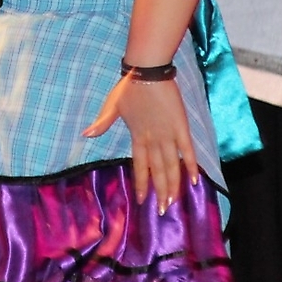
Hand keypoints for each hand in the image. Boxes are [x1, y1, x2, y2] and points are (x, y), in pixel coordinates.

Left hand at [82, 73, 197, 213]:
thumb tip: (86, 134)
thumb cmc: (128, 87)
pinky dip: (192, 165)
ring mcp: (167, 134)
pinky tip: (195, 180)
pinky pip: (187, 150)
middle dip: (160, 192)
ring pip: (172, 166)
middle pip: (158, 171)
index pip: (140, 166)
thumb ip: (102, 123)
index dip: (142, 183)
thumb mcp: (112, 106)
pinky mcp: (180, 126)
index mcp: (137, 136)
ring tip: (174, 202)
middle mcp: (152, 139)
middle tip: (162, 211)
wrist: (146, 71)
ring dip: (174, 185)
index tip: (143, 200)